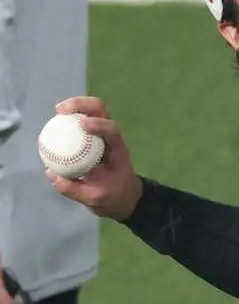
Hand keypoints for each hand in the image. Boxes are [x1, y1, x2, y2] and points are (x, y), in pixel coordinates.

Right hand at [46, 97, 143, 220]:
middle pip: (101, 110)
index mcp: (118, 151)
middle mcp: (111, 138)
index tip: (82, 124)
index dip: (99, 123)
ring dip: (75, 106)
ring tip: (58, 111)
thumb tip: (50, 173)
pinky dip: (69, 119)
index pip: (112, 130)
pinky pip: (79, 123)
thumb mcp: (95, 199)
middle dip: (82, 104)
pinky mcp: (92, 138)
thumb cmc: (113, 197)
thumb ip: (73, 189)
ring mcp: (102, 136)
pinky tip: (55, 124)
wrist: (123, 198)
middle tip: (62, 110)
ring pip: (91, 111)